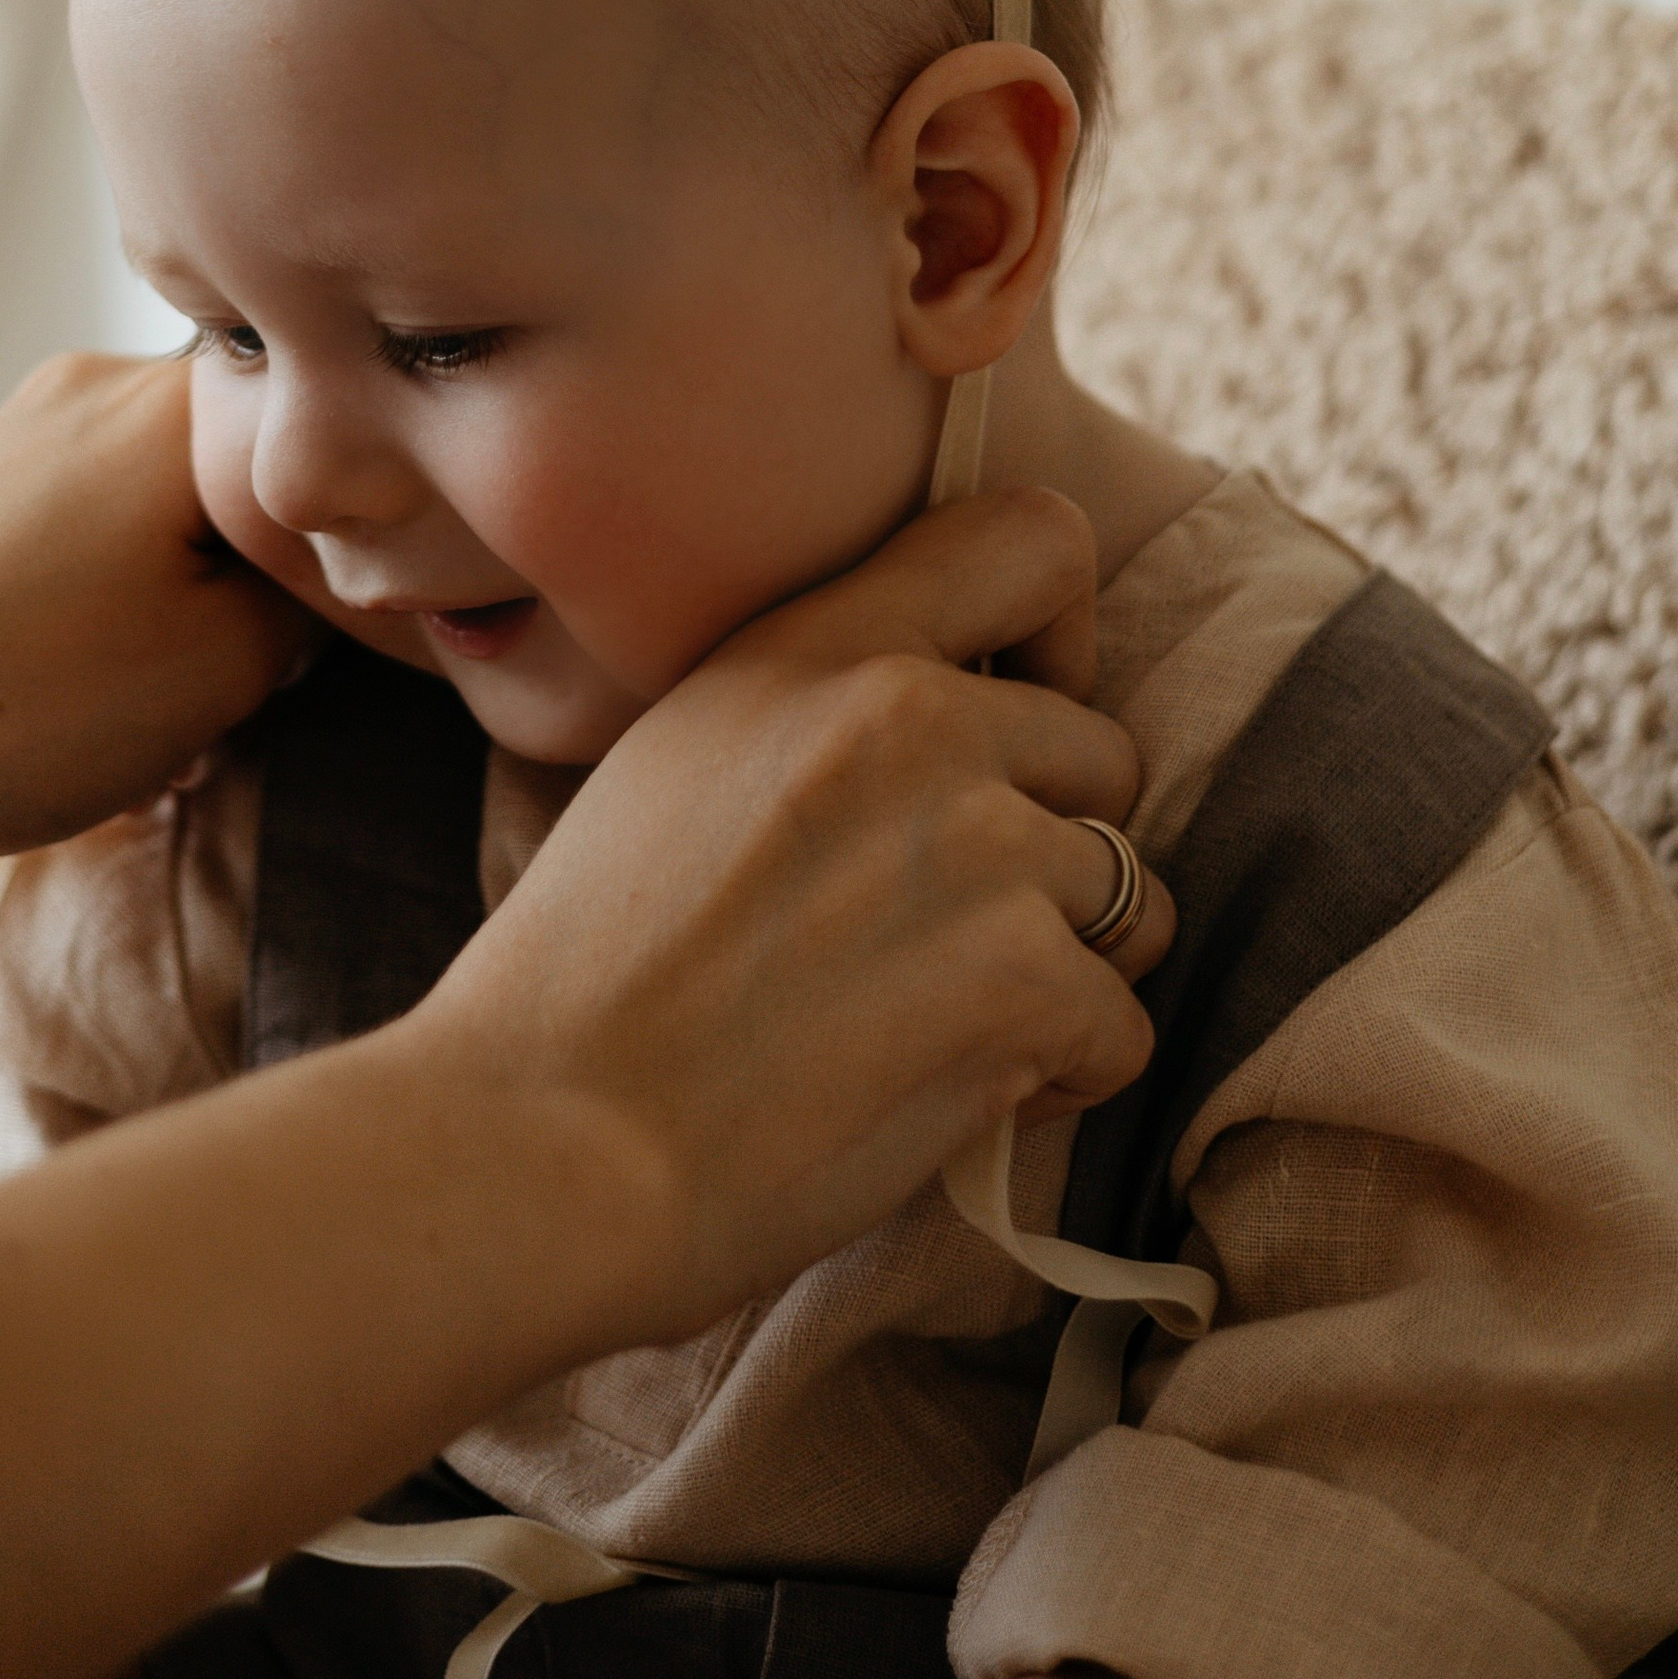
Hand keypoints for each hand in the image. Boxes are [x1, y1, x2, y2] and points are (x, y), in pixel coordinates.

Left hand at [0, 353, 312, 874]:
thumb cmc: (16, 707)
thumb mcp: (226, 669)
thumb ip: (317, 600)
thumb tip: (336, 574)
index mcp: (172, 399)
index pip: (330, 436)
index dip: (356, 541)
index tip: (347, 635)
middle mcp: (93, 384)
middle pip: (241, 472)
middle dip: (260, 583)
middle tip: (251, 691)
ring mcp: (17, 433)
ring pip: (163, 513)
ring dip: (184, 608)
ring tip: (158, 715)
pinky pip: (85, 537)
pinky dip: (109, 613)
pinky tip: (83, 704)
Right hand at [412, 485, 1164, 1344]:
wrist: (546, 1138)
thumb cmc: (588, 974)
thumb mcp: (681, 753)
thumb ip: (819, 705)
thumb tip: (963, 720)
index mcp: (818, 645)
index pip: (1035, 540)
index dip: (1064, 637)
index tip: (1022, 717)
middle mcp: (912, 716)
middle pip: (1104, 755)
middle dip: (1055, 851)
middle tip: (945, 938)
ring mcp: (978, 845)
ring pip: (1131, 897)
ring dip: (1064, 970)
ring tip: (936, 1023)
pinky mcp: (1022, 982)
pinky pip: (1120, 1028)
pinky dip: (1056, 1080)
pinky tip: (944, 1096)